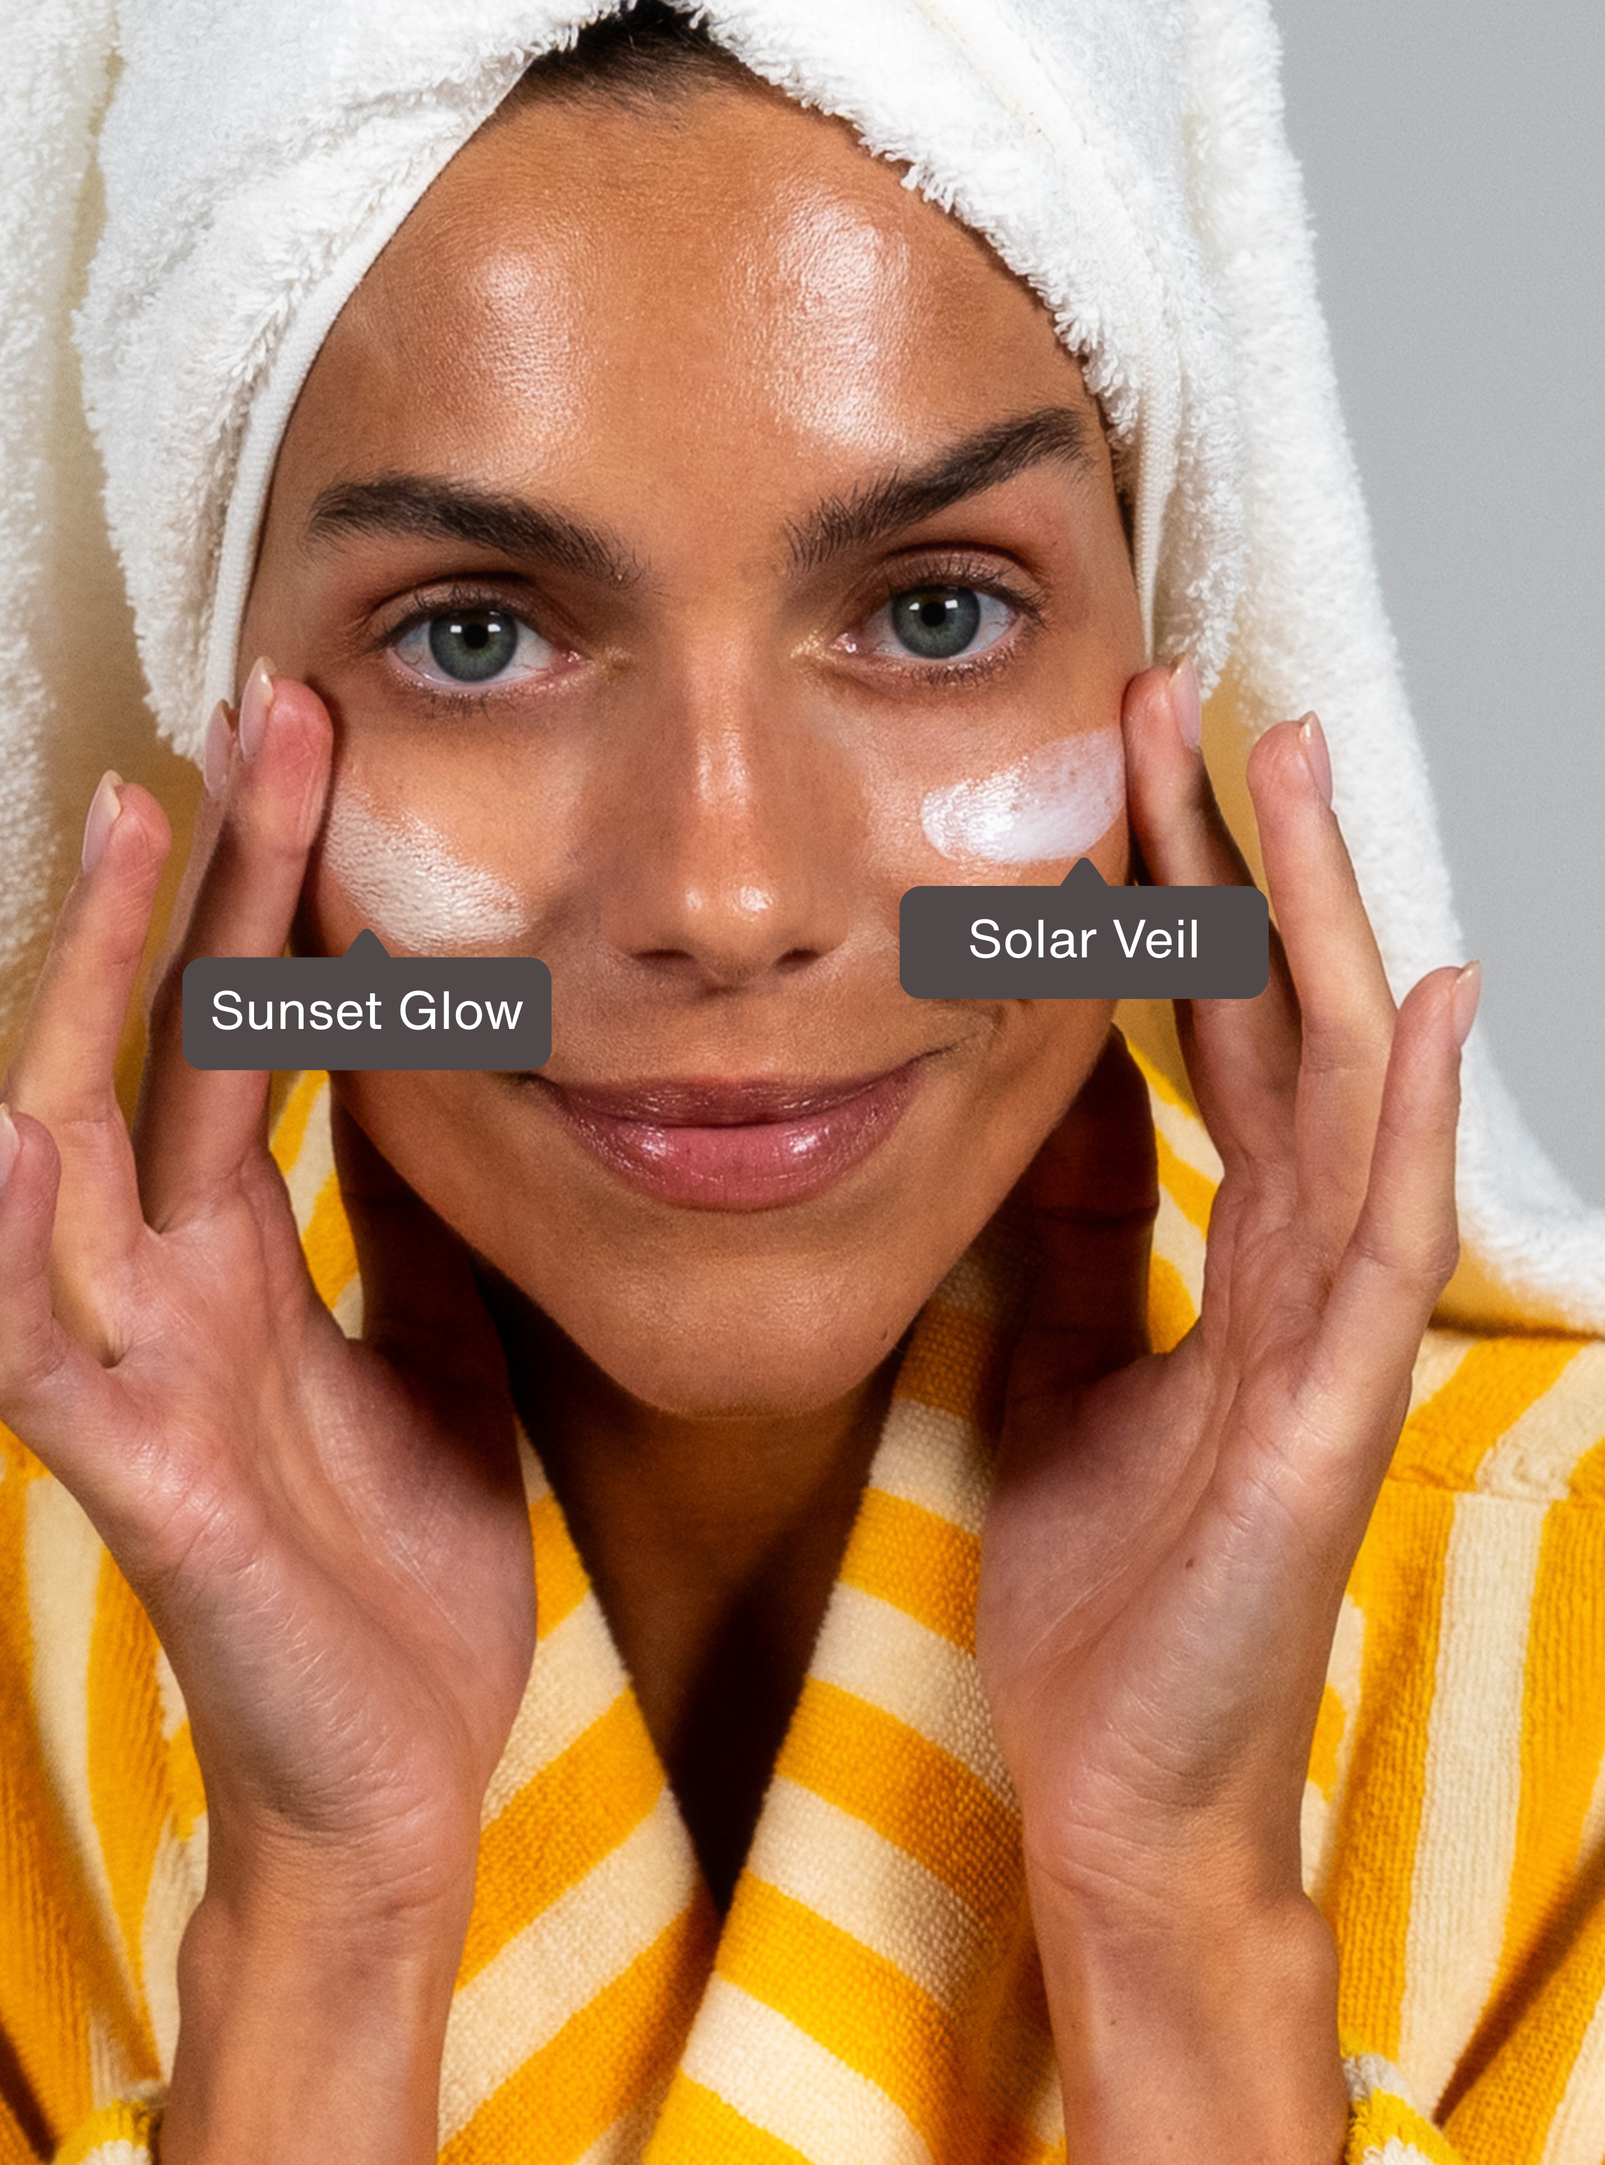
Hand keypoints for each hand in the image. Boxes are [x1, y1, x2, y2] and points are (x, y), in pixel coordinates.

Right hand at [0, 669, 535, 2160]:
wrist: (398, 1776)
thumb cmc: (401, 1564)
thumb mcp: (433, 1344)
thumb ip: (404, 1218)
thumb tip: (437, 1071)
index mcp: (244, 1252)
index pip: (246, 1030)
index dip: (270, 888)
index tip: (315, 736)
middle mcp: (172, 1285)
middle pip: (164, 1043)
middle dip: (200, 877)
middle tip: (254, 704)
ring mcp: (142, 1374)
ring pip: (72, 1154)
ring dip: (90, 994)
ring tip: (126, 833)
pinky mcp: (147, 1482)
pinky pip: (53, 1346)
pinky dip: (33, 1240)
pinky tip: (37, 1133)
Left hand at [975, 669, 1473, 2161]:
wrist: (1117, 1779)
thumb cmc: (1106, 1585)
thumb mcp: (1061, 1365)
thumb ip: (1081, 1236)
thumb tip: (1055, 1099)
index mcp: (1229, 1257)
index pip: (1211, 1036)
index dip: (1175, 898)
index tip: (1122, 762)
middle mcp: (1296, 1267)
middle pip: (1277, 1020)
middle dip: (1239, 858)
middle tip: (1192, 700)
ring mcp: (1327, 1333)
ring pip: (1343, 1083)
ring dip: (1321, 922)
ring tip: (1294, 771)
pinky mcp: (1326, 1414)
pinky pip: (1376, 1237)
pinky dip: (1408, 1110)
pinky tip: (1425, 996)